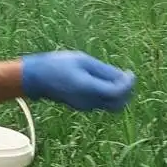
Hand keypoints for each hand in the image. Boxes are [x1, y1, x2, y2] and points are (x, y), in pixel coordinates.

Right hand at [21, 52, 135, 112]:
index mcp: (88, 88)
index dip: (128, 84)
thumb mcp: (82, 60)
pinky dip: (107, 95)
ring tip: (113, 77)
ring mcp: (84, 106)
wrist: (35, 78)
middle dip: (127, 92)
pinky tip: (101, 81)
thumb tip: (123, 76)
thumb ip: (103, 70)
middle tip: (126, 77)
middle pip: (118, 104)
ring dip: (117, 94)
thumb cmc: (57, 64)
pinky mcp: (81, 106)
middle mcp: (88, 101)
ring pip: (110, 105)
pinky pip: (101, 103)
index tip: (131, 73)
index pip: (117, 92)